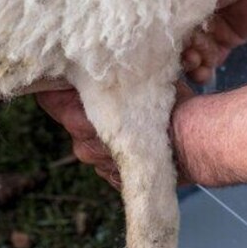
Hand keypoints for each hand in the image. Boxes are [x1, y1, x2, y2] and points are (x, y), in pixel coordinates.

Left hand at [36, 82, 194, 188]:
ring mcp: (100, 166)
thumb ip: (113, 77)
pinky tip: (143, 140)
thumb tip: (102, 66)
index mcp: (78, 118)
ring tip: (134, 119)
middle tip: (111, 93)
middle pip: (73, 119)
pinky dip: (122, 151)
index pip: (47, 97)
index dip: (57, 84)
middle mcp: (83, 146)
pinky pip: (112, 161)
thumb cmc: (171, 106)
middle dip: (87, 107)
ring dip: (106, 131)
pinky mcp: (119, 181)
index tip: (68, 75)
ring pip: (93, 142)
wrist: (199, 143)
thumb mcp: (139, 78)